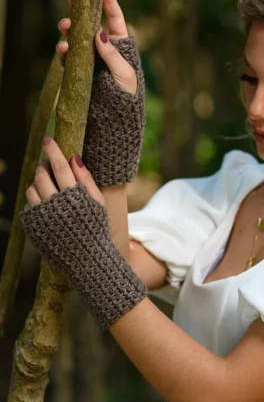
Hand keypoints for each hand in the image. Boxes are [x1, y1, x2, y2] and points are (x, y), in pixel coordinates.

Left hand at [20, 137, 147, 330]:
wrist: (88, 262)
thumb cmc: (97, 230)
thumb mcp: (97, 204)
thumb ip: (86, 180)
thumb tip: (74, 157)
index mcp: (74, 197)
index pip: (59, 166)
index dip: (53, 150)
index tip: (47, 140)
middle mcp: (56, 206)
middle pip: (42, 175)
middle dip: (44, 168)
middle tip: (50, 168)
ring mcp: (42, 218)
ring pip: (32, 190)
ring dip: (39, 185)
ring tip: (51, 191)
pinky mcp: (33, 228)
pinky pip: (29, 207)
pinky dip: (36, 203)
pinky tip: (49, 209)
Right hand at [56, 0, 136, 94]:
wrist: (116, 118)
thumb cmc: (127, 94)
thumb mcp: (124, 73)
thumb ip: (111, 54)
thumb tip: (98, 33)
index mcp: (120, 43)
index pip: (114, 17)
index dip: (108, 0)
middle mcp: (104, 46)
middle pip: (90, 21)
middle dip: (79, 9)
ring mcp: (90, 56)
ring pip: (77, 35)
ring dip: (69, 28)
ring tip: (64, 27)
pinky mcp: (80, 68)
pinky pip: (70, 53)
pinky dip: (65, 48)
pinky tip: (63, 48)